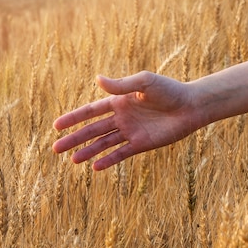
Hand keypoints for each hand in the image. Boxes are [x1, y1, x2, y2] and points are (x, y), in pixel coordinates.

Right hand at [52, 71, 198, 169]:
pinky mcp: (142, 144)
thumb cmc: (170, 90)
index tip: (56, 126)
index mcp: (120, 101)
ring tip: (72, 160)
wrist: (192, 106)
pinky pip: (121, 153)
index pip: (91, 111)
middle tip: (55, 148)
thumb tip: (97, 80)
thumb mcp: (145, 82)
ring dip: (88, 151)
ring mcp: (131, 131)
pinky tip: (96, 167)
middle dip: (74, 138)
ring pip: (104, 144)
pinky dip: (109, 160)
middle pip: (93, 130)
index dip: (73, 118)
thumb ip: (121, 85)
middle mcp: (122, 117)